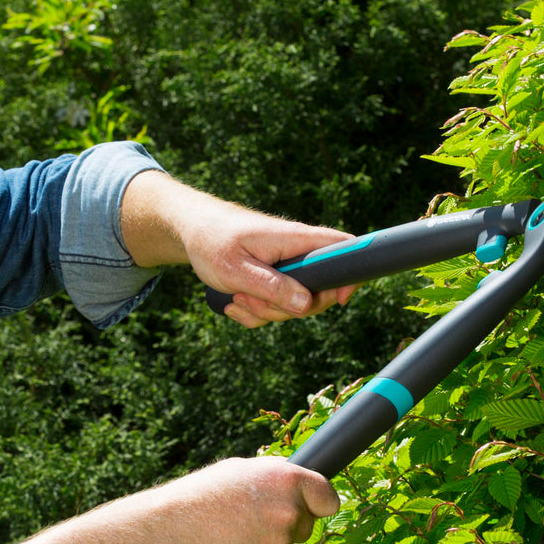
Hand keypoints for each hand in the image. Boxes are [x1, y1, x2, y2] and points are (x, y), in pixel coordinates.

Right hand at [156, 457, 340, 543]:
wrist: (171, 530)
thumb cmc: (201, 495)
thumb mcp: (240, 470)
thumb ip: (275, 477)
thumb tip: (295, 485)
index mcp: (287, 481)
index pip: (328, 498)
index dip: (319, 503)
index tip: (313, 508)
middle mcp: (290, 513)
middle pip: (306, 526)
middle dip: (286, 525)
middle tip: (250, 520)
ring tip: (230, 534)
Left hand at [183, 206, 357, 327]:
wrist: (191, 231)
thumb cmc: (212, 241)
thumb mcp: (236, 269)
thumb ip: (271, 287)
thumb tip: (305, 304)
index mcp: (295, 240)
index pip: (344, 248)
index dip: (351, 274)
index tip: (338, 299)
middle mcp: (297, 253)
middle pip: (319, 292)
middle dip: (287, 309)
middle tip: (251, 300)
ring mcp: (287, 268)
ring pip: (294, 305)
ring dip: (264, 311)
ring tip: (236, 297)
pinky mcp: (274, 280)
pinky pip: (276, 306)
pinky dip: (255, 312)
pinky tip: (234, 302)